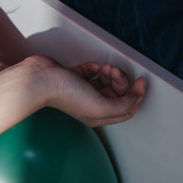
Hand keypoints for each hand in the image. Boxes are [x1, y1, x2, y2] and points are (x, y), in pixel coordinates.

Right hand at [25, 55, 147, 126]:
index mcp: (99, 115)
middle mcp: (92, 104)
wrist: (41, 79)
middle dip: (120, 80)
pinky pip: (92, 71)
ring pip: (106, 80)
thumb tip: (136, 97)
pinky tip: (91, 68)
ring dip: (109, 72)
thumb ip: (124, 105)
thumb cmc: (66, 94)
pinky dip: (95, 67)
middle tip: (114, 72)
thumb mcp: (102, 106)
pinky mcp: (75, 77)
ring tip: (104, 67)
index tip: (140, 82)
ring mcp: (83, 90)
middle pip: (118, 93)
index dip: (137, 95)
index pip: (127, 109)